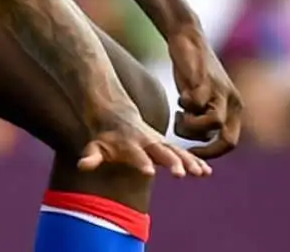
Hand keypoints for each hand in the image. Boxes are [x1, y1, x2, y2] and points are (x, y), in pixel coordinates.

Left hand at [79, 104, 211, 178]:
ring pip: (176, 151)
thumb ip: (91, 156)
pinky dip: (195, 160)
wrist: (117, 114)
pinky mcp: (167, 145)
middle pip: (161, 151)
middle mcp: (147, 141)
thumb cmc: (105, 137)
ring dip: (189, 161)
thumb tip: (82, 165)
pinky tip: (207, 172)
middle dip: (171, 161)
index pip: (136, 154)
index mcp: (129, 143)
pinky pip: (183, 153)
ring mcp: (159, 142)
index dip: (141, 162)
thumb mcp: (95, 145)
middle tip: (181, 174)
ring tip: (201, 174)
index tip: (149, 172)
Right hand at [167, 28, 243, 158]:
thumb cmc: (193, 72)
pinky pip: (196, 103)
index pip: (230, 142)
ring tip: (180, 113)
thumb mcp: (203, 98)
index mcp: (234, 108)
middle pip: (227, 139)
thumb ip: (205, 117)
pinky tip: (180, 96)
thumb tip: (202, 138)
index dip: (211, 153)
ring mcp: (220, 91)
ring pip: (213, 124)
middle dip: (205, 148)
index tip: (191, 153)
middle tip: (185, 145)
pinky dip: (185, 105)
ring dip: (191, 126)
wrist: (188, 38)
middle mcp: (232, 101)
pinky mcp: (204, 80)